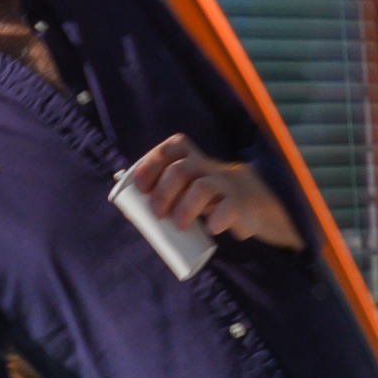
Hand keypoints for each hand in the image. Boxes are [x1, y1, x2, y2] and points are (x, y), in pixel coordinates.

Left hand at [124, 136, 299, 249]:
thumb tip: (129, 211)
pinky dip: (217, 218)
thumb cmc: (203, 195)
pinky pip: (229, 207)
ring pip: (203, 187)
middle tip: (156, 214)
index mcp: (189, 158)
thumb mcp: (184, 189)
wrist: (248, 201)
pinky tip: (211, 228)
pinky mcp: (238, 204)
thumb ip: (160, 194)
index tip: (140, 187)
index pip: (170, 149)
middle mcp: (206, 167)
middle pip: (181, 170)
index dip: (152, 164)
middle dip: (163, 192)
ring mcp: (224, 184)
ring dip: (186, 207)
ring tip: (178, 225)